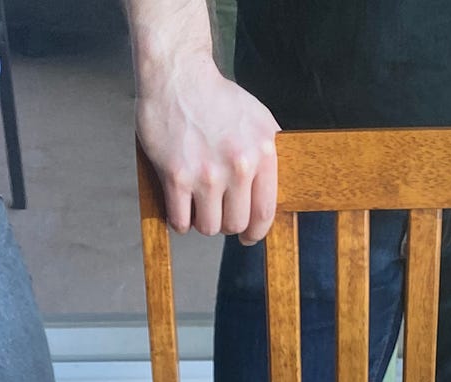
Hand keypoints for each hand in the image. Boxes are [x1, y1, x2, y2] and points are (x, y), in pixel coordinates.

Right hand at [136, 52, 278, 242]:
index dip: (256, 231)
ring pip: (208, 227)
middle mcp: (238, 165)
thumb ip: (267, 155)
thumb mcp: (257, 119)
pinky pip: (180, 221)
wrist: (178, 75)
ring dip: (201, 222)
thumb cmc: (216, 98)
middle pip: (235, 224)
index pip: (265, 211)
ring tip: (196, 204)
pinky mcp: (177, 176)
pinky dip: (178, 221)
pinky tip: (178, 208)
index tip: (248, 237)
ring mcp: (207, 173)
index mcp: (262, 152)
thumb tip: (273, 195)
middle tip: (216, 210)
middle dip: (226, 222)